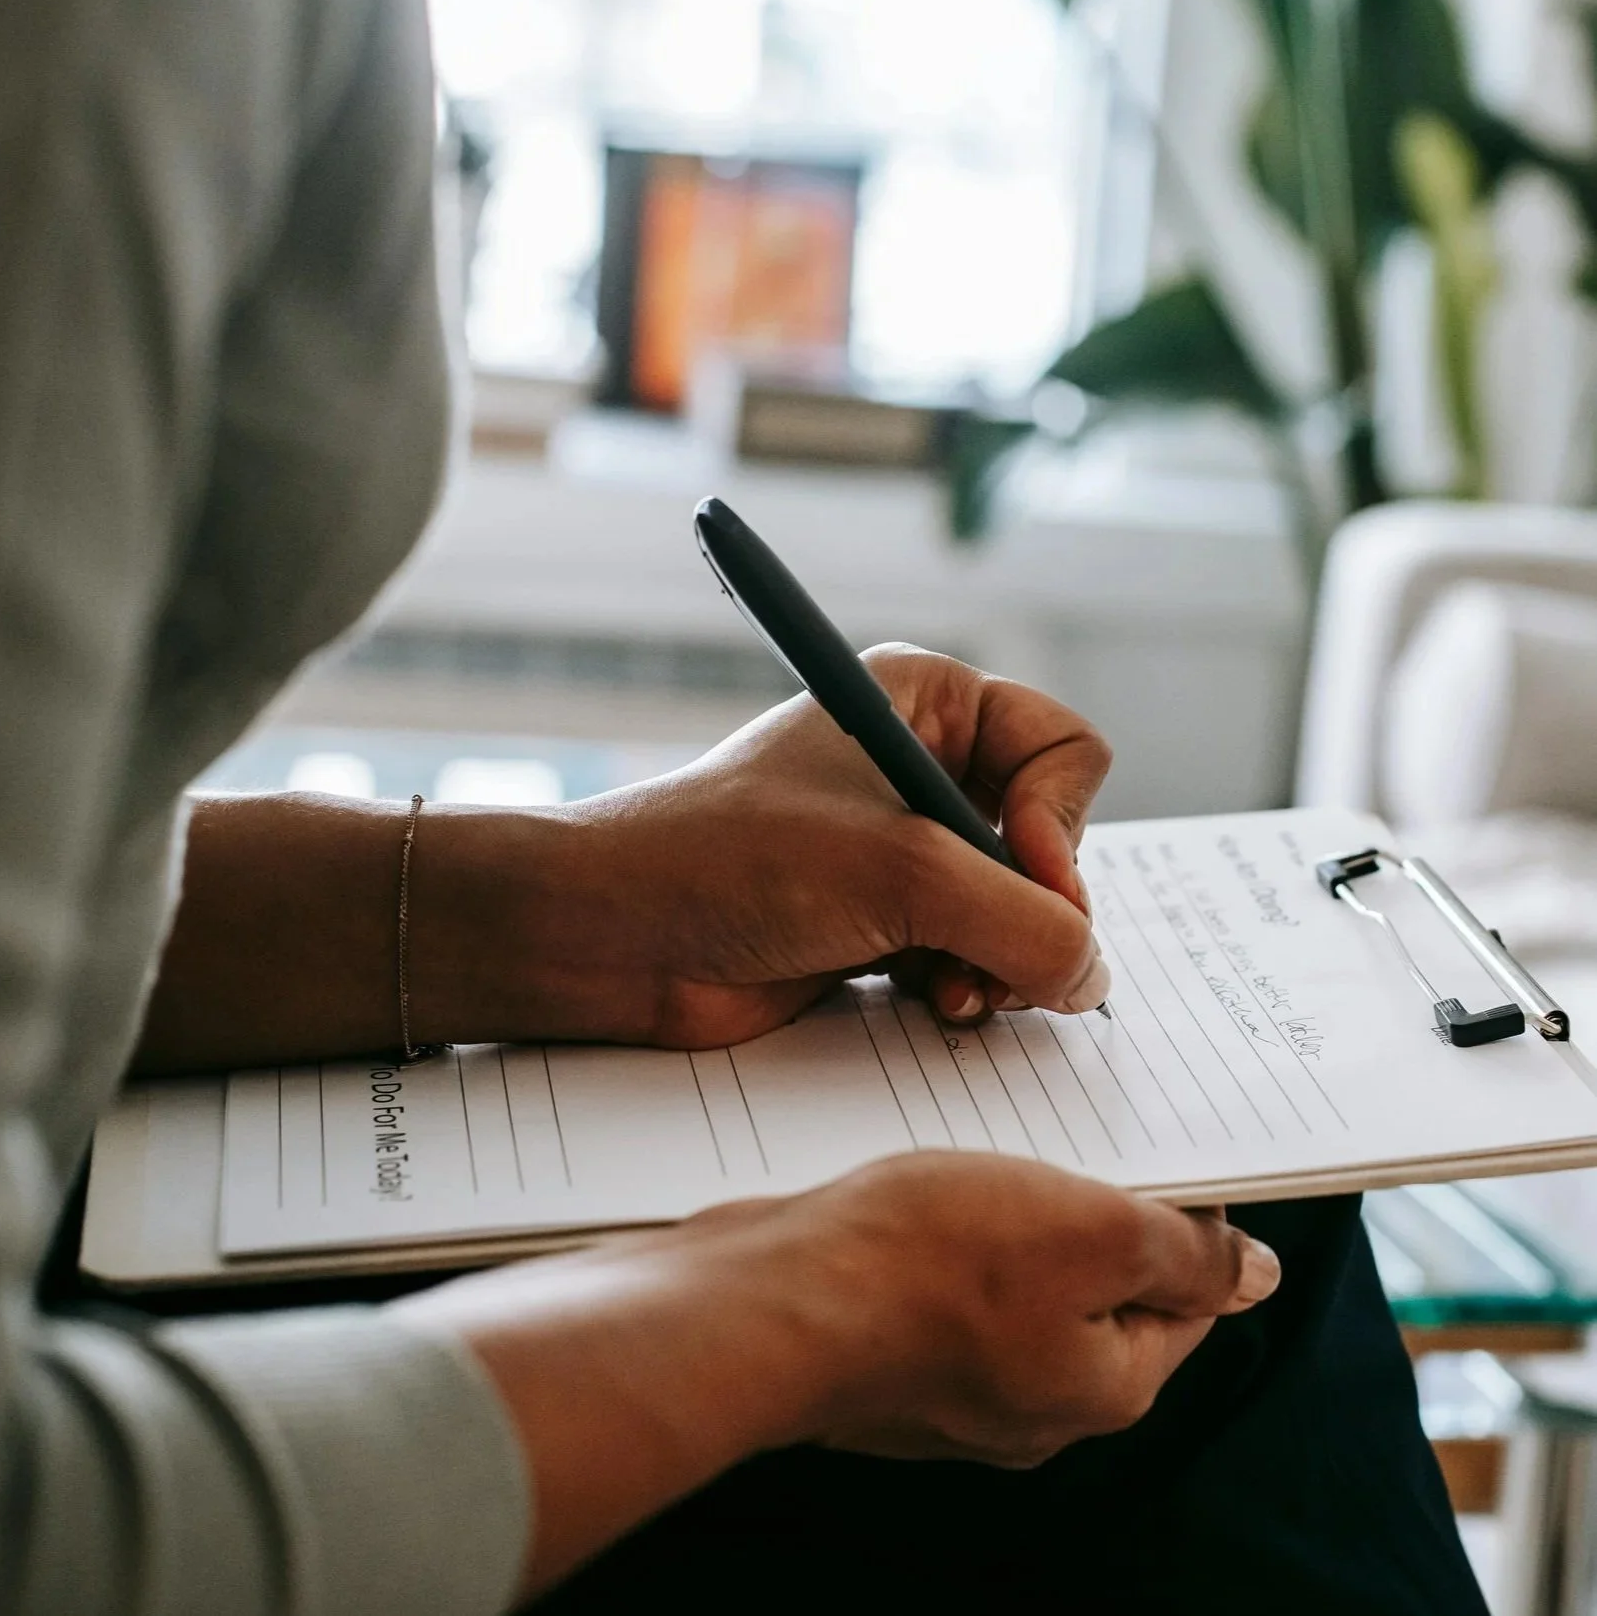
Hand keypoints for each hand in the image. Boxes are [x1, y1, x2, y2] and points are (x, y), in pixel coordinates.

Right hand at [393, 1150, 1279, 1596]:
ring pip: (1015, 1286)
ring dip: (1010, 1220)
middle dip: (1088, 1214)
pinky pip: (943, 1291)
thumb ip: (1186, 1254)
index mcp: (1103, 1386)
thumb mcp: (1090, 1230)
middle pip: (1098, 1292)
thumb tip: (1257, 1274)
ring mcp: (952, 1391)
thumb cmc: (923, 1264)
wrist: (765, 1301)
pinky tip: (914, 1197)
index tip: (1158, 1155)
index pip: (1188, 1299)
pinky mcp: (887, 1360)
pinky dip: (942, 1241)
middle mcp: (1034, 1406)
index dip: (1186, 1219)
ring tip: (980, 1157)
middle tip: (1060, 1140)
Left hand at [411, 645, 1112, 1049]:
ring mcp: (903, 850)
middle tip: (992, 956)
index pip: (1065, 751)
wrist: (614, 935)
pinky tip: (932, 1005)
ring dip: (1000, 961)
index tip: (1028, 878)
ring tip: (955, 992)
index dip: (1062, 825)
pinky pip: (973, 955)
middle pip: (1051, 842)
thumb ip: (1025, 922)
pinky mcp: (882, 921)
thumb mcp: (901, 873)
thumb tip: (1092, 978)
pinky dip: (968, 986)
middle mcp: (923, 766)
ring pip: (1018, 910)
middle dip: (1032, 910)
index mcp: (927, 701)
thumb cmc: (733, 860)